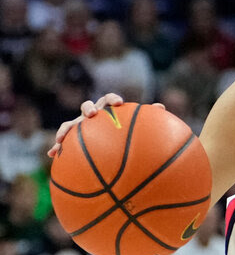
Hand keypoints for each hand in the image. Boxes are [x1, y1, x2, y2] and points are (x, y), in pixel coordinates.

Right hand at [47, 95, 165, 158]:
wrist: (112, 146)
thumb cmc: (124, 134)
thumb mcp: (135, 128)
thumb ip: (146, 118)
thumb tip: (162, 107)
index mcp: (108, 111)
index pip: (109, 100)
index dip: (113, 99)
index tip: (119, 103)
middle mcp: (92, 116)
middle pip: (87, 107)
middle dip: (89, 108)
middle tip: (92, 114)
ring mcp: (80, 127)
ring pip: (69, 125)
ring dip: (65, 129)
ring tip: (61, 138)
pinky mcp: (72, 140)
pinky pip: (63, 144)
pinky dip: (57, 148)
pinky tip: (53, 155)